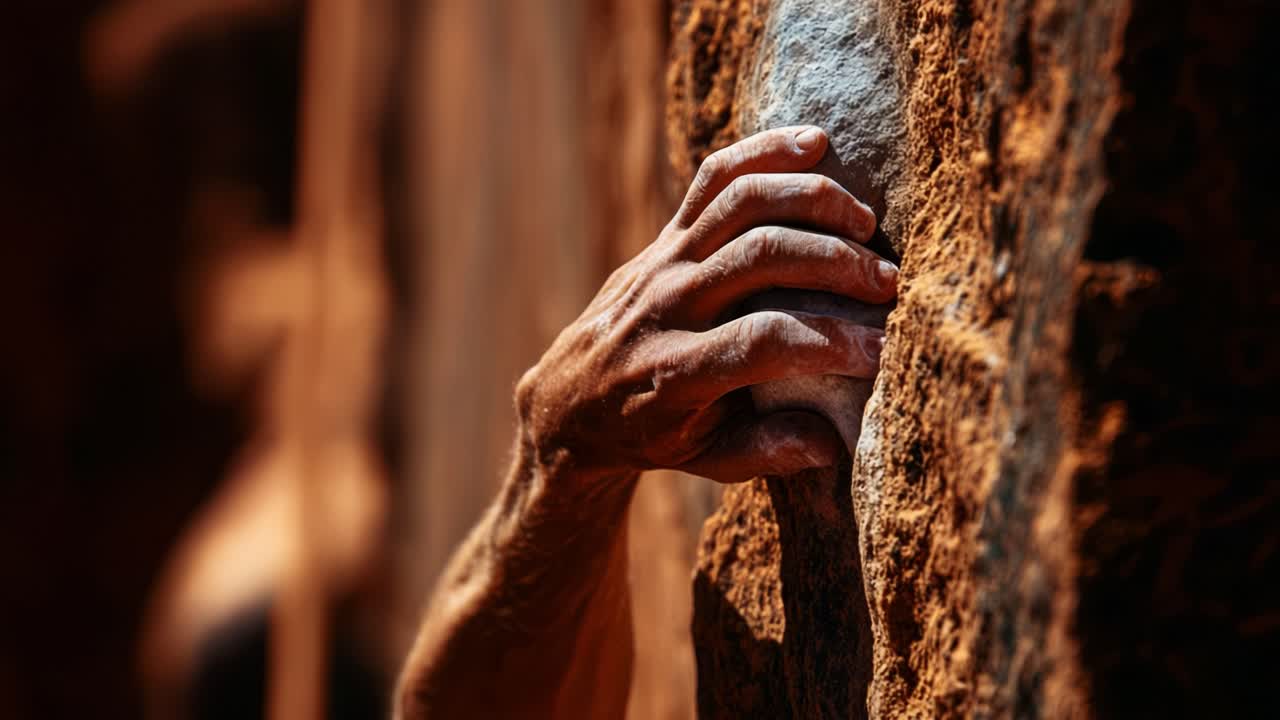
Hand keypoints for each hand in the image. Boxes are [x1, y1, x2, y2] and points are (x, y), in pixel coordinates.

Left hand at [516, 126, 897, 484]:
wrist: (572, 397)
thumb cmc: (652, 433)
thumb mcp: (704, 459)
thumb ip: (768, 450)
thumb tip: (833, 439)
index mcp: (676, 372)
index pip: (764, 341)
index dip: (831, 341)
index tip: (884, 351)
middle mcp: (668, 306)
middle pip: (760, 258)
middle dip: (836, 265)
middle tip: (889, 285)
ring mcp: (664, 260)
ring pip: (740, 203)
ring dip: (812, 201)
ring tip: (865, 224)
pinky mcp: (667, 233)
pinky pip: (713, 176)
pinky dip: (764, 150)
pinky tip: (816, 144)